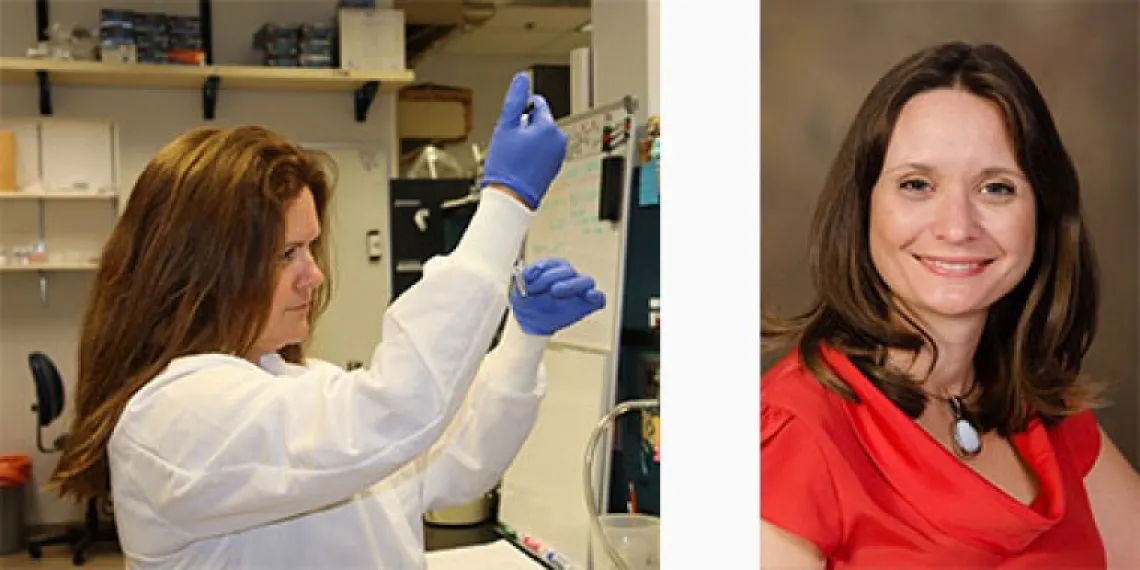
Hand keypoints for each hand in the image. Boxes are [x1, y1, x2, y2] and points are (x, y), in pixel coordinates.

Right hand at [481, 73, 567, 209]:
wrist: (512, 199)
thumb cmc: (507, 167)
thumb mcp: (505, 127)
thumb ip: (515, 100)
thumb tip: (522, 79)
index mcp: (550, 127)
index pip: (537, 104)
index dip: (520, 111)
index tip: (511, 127)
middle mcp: (559, 140)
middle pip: (538, 121)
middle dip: (524, 128)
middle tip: (511, 144)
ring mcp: (559, 155)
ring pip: (540, 137)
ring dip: (528, 141)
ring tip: (516, 156)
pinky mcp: (555, 167)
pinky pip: (542, 152)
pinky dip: (532, 155)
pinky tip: (521, 165)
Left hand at [510, 258, 605, 335]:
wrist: (531, 323)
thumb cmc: (528, 303)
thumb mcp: (518, 291)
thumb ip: (522, 280)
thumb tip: (527, 272)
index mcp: (554, 270)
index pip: (554, 264)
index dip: (543, 269)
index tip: (530, 278)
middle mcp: (569, 277)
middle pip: (568, 271)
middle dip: (553, 278)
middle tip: (543, 288)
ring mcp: (580, 291)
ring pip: (585, 281)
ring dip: (572, 285)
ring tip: (555, 292)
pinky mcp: (588, 305)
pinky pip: (599, 298)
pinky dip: (596, 296)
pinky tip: (590, 296)